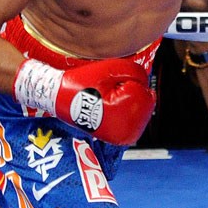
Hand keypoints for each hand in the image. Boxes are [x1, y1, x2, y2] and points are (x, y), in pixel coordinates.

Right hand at [14, 58, 155, 144]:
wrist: (60, 98)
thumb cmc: (83, 82)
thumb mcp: (110, 68)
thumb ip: (135, 71)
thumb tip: (147, 83)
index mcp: (122, 113)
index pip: (144, 91)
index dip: (127, 82)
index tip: (108, 86)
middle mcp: (126, 131)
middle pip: (147, 101)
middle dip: (132, 91)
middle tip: (107, 93)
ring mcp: (124, 137)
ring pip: (144, 110)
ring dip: (132, 101)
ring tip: (108, 100)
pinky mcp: (121, 138)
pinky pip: (137, 119)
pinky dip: (130, 110)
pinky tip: (115, 106)